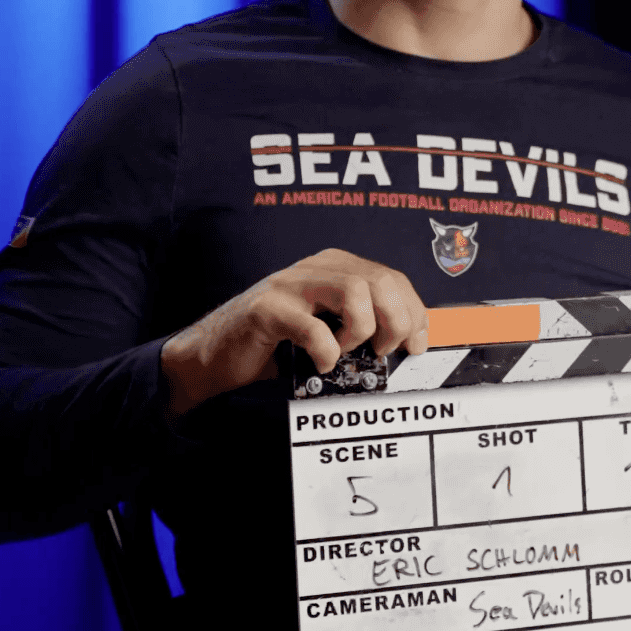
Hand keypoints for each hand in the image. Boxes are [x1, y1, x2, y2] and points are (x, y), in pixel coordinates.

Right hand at [160, 249, 428, 416]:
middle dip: (395, 321)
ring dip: (361, 330)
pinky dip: (327, 351)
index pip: (393, 279)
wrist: (214, 356)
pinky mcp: (267, 310)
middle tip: (381, 351)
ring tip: (347, 352)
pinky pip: (313, 327)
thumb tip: (409, 343)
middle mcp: (315, 268)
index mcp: (336, 267)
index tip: (416, 344)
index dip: (415, 313)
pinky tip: (321, 362)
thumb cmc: (276, 346)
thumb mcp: (328, 328)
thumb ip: (362, 323)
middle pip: (380, 280)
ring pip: (354, 291)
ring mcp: (289, 285)